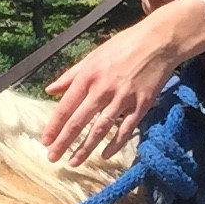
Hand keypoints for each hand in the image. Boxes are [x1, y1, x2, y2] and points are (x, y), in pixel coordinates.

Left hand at [40, 4, 196, 167]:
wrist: (159, 42)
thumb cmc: (124, 46)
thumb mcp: (93, 56)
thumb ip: (71, 75)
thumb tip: (50, 90)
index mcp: (88, 75)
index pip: (66, 106)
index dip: (54, 126)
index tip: (45, 141)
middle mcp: (103, 89)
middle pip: (79, 121)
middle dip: (63, 142)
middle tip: (52, 158)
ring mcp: (123, 98)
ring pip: (100, 129)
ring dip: (85, 148)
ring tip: (74, 162)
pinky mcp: (141, 105)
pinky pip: (125, 130)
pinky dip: (115, 144)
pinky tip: (105, 155)